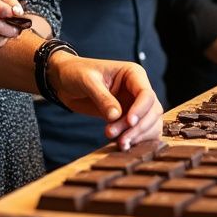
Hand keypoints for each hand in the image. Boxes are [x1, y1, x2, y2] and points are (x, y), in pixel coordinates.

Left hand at [48, 54, 162, 149]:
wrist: (64, 81)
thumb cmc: (76, 73)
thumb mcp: (87, 81)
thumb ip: (102, 97)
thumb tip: (116, 116)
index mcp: (133, 73)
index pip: (146, 94)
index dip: (141, 110)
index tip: (129, 122)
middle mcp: (137, 89)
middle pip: (152, 112)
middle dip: (138, 127)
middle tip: (120, 139)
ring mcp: (135, 104)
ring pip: (150, 124)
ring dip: (138, 136)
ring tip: (119, 143)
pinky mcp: (128, 118)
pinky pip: (141, 132)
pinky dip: (136, 140)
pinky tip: (121, 144)